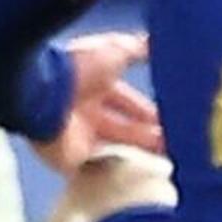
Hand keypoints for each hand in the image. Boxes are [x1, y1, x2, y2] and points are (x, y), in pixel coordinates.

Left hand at [40, 33, 162, 172]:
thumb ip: (137, 49)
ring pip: (115, 150)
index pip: (128, 102)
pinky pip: (97, 170)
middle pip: (125, 128)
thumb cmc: (78, 68)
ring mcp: (78, 137)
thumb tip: (159, 42)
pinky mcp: (69, 160)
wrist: (43, 92)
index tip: (175, 118)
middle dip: (150, 134)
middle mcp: (87, 112)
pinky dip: (116, 174)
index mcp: (96, 85)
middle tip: (179, 143)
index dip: (150, 110)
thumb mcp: (115, 49)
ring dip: (138, 154)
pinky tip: (139, 179)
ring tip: (169, 160)